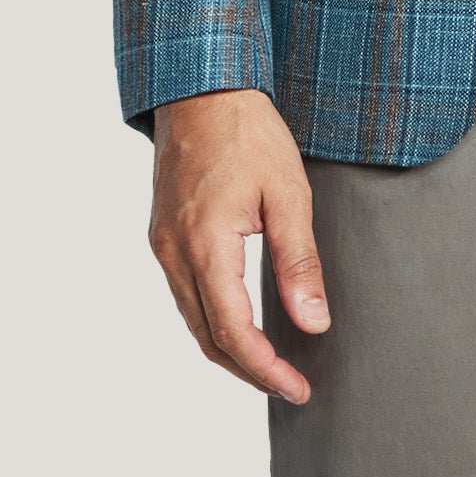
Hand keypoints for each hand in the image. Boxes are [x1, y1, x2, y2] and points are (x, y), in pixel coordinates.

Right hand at [149, 88, 328, 402]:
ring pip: (193, 321)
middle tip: (291, 387)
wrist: (202, 88)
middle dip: (249, 371)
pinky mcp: (164, 236)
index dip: (266, 370)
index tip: (298, 388)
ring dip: (230, 350)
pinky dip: (214, 321)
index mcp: (204, 246)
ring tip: (272, 365)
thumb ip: (299, 264)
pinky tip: (243, 325)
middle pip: (207, 338)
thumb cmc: (247, 133)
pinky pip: (186, 296)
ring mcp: (163, 245)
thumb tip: (312, 323)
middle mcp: (173, 253)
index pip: (233, 332)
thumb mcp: (288, 195)